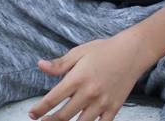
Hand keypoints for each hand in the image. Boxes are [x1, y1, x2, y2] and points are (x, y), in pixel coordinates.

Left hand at [29, 36, 146, 120]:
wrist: (132, 52)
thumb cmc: (104, 50)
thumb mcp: (79, 52)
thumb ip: (59, 64)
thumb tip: (40, 65)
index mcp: (77, 78)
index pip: (53, 99)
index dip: (39, 109)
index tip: (32, 114)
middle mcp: (88, 93)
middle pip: (64, 115)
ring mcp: (102, 102)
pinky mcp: (114, 108)